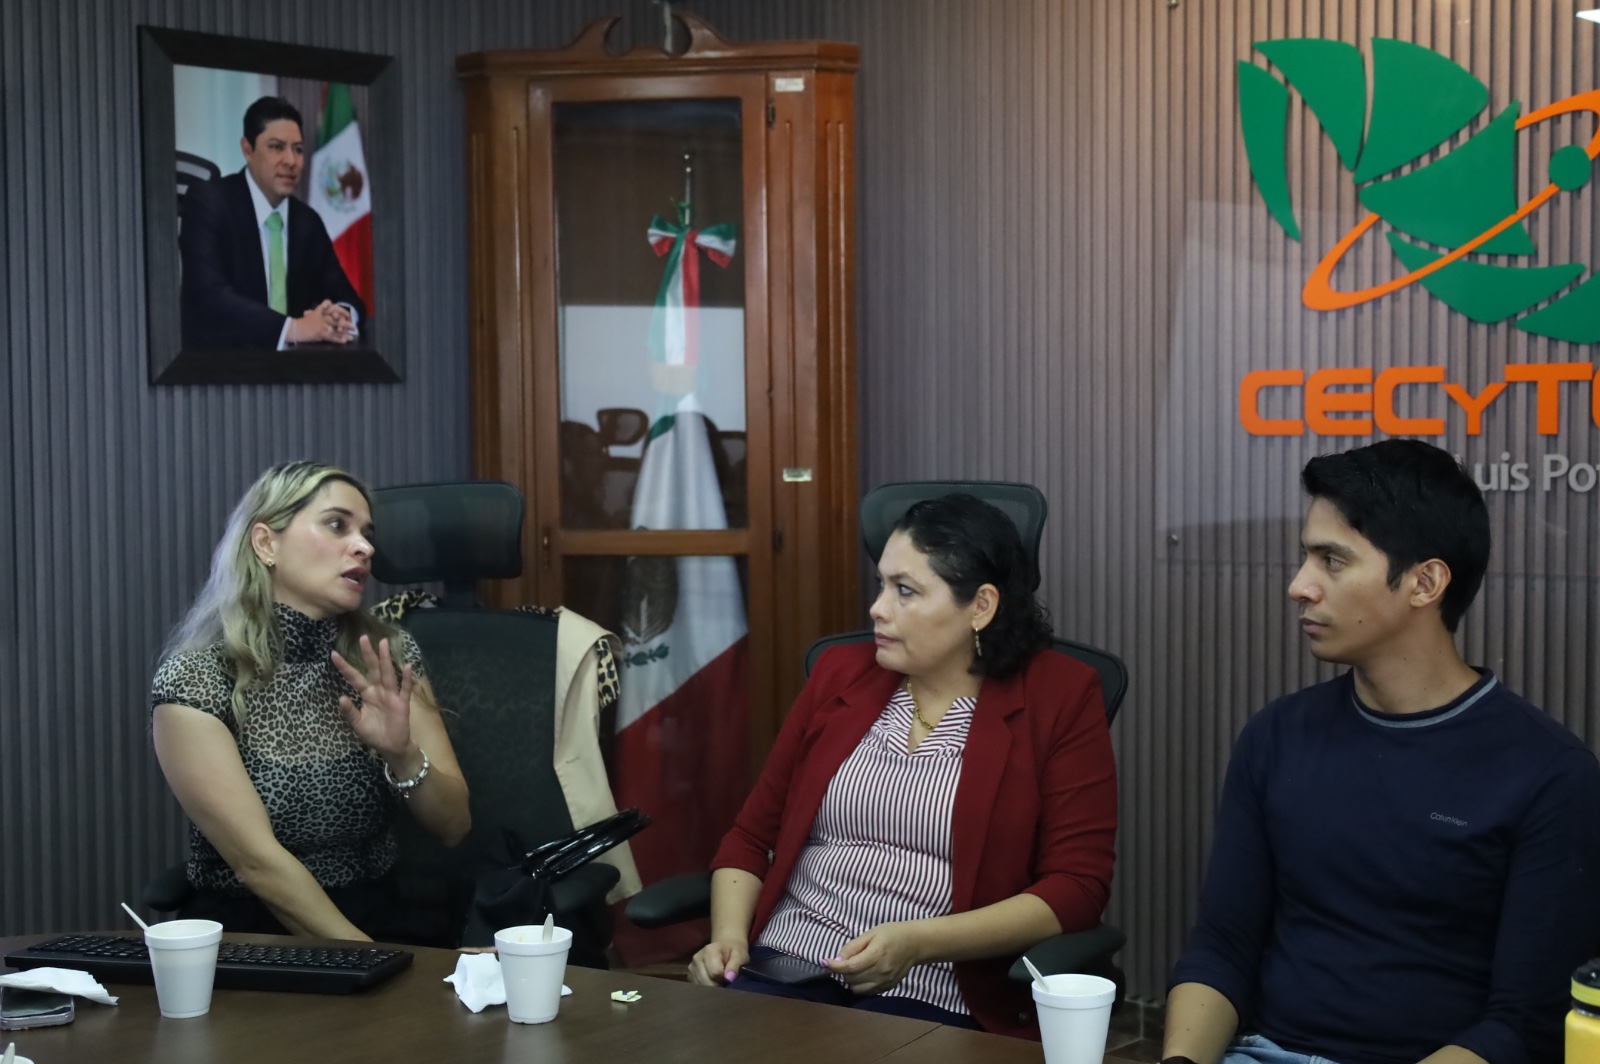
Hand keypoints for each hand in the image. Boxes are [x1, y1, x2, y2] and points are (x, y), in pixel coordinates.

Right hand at [289, 301, 353, 343]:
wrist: (294, 329)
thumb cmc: (303, 323)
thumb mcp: (311, 314)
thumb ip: (319, 311)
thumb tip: (327, 306)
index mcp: (320, 311)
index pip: (333, 307)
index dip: (341, 310)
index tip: (347, 315)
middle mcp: (322, 316)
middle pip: (337, 318)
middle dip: (346, 323)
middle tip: (354, 327)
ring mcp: (321, 324)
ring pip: (335, 328)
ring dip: (344, 333)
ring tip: (351, 337)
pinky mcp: (319, 333)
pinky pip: (331, 336)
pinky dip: (338, 339)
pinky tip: (344, 341)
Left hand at [332, 635, 414, 759]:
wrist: (391, 747)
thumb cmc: (374, 734)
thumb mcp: (357, 724)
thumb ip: (350, 711)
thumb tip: (341, 697)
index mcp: (367, 694)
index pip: (354, 677)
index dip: (345, 666)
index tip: (333, 654)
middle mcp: (379, 690)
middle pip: (373, 669)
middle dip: (368, 654)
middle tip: (363, 638)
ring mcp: (391, 695)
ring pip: (387, 674)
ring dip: (385, 659)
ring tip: (383, 643)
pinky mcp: (402, 703)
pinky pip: (404, 689)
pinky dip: (406, 679)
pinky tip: (407, 667)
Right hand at [688, 939, 748, 985]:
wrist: (725, 948)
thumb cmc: (734, 953)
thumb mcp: (740, 956)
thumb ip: (735, 966)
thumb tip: (729, 978)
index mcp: (709, 950)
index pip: (715, 973)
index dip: (725, 978)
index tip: (730, 976)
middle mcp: (697, 958)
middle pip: (707, 982)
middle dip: (718, 985)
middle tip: (725, 981)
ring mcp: (691, 967)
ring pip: (701, 986)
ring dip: (712, 988)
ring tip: (719, 981)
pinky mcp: (690, 975)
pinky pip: (697, 987)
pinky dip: (706, 988)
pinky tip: (712, 983)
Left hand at [827, 922, 925, 994]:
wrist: (916, 944)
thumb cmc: (892, 934)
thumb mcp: (871, 933)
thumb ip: (853, 947)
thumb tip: (837, 959)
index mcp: (876, 955)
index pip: (850, 967)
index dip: (834, 966)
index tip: (825, 961)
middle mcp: (881, 972)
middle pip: (851, 979)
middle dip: (842, 971)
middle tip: (844, 960)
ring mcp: (885, 982)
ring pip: (857, 989)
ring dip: (850, 980)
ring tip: (853, 968)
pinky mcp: (888, 988)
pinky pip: (867, 992)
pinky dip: (859, 985)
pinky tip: (862, 975)